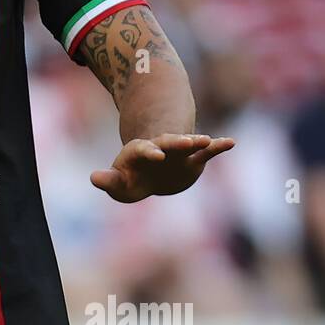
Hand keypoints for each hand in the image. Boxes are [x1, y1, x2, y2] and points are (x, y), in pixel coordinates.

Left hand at [90, 132, 234, 202]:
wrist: (152, 175)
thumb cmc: (132, 180)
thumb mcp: (119, 184)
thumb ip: (109, 181)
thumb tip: (94, 177)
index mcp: (139, 153)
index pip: (142, 150)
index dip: (148, 152)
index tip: (156, 156)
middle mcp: (160, 149)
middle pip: (167, 142)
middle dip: (175, 142)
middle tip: (185, 142)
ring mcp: (178, 154)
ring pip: (188, 145)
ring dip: (196, 141)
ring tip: (208, 140)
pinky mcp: (193, 161)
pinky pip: (207, 153)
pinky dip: (217, 147)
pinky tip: (231, 142)